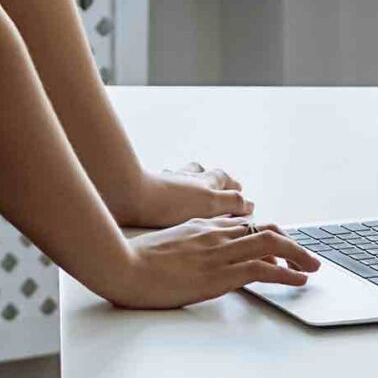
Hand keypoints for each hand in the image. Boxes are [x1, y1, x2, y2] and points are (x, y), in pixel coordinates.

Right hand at [99, 217, 320, 309]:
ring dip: (298, 255)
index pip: (244, 225)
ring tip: (313, 266)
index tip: (280, 248)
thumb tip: (193, 258)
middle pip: (264, 229)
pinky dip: (287, 273)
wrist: (121, 266)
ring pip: (271, 244)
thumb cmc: (133, 260)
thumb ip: (184, 246)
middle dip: (291, 242)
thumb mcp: (163, 246)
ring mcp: (218, 252)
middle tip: (306, 256)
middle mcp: (214, 234)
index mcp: (200, 226)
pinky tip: (299, 279)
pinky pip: (263, 269)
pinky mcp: (220, 273)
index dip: (268, 234)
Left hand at [119, 161, 251, 228]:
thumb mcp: (209, 204)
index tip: (242, 196)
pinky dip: (169, 184)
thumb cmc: (169, 203)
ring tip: (195, 184)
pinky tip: (164, 189)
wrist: (129, 195)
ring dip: (193, 178)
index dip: (234, 189)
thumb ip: (231, 203)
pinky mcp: (148, 186)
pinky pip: (163, 182)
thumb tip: (248, 204)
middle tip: (222, 185)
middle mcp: (187, 178)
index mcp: (204, 184)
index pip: (225, 181)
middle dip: (216, 180)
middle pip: (206, 173)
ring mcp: (167, 180)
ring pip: (184, 174)